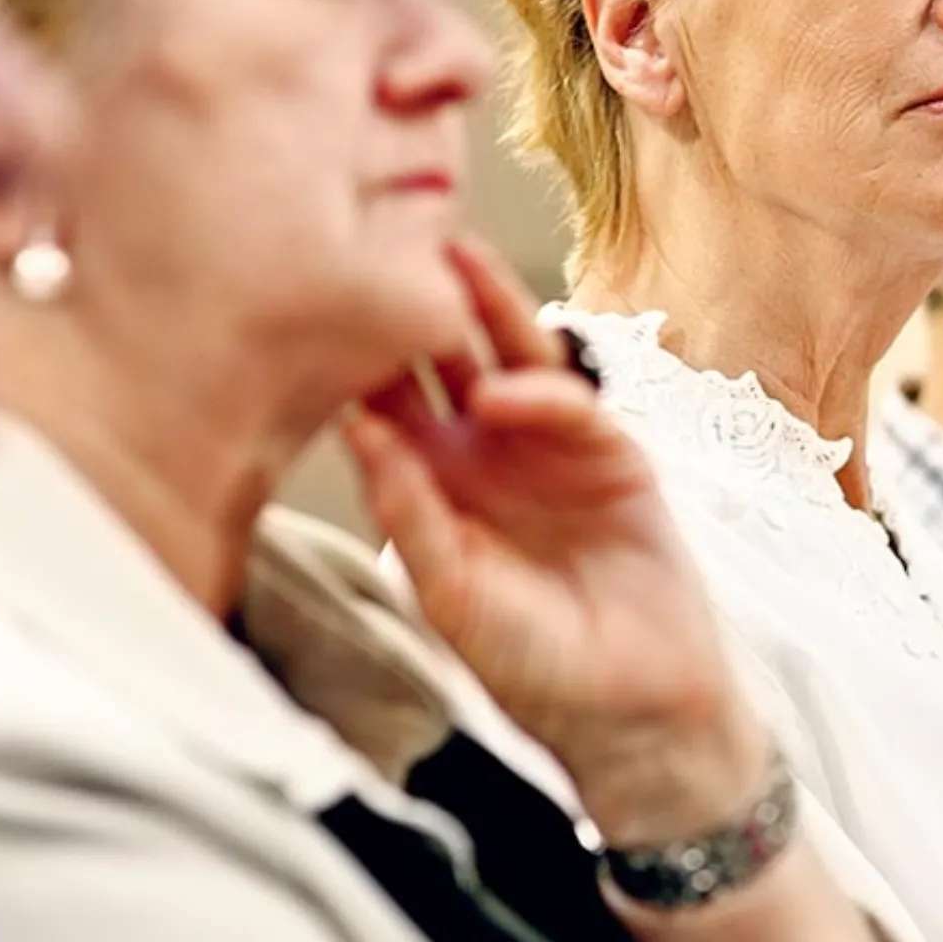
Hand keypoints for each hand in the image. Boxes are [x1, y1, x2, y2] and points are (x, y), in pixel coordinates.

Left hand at [347, 237, 764, 843]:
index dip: (347, 356)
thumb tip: (358, 428)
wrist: (634, 704)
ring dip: (481, 308)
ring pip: (506, 358)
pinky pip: (570, 402)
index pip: (378, 402)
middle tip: (378, 237)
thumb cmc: (533, 666)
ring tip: (450, 254)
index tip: (307, 301)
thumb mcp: (451, 595)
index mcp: (426, 485)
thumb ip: (407, 513)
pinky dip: (538, 390)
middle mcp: (480, 452)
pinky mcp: (609, 451)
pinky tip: (503, 390)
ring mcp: (544, 446)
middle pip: (439, 360)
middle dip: (414, 306)